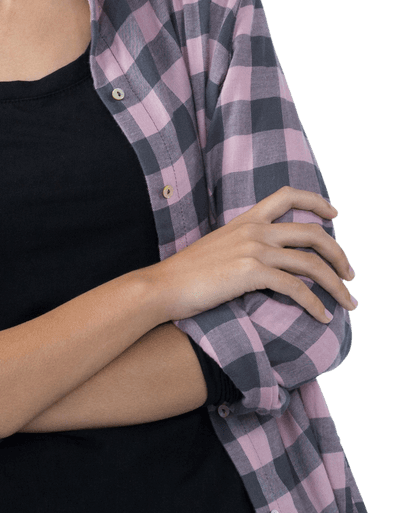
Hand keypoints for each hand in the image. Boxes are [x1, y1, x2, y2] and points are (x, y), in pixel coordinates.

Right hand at [150, 186, 356, 323]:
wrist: (163, 285)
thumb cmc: (186, 274)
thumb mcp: (218, 247)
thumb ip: (243, 244)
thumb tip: (265, 259)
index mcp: (246, 220)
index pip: (288, 196)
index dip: (317, 202)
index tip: (335, 215)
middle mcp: (254, 230)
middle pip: (312, 233)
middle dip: (339, 254)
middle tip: (350, 274)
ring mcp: (253, 250)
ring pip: (311, 263)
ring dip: (336, 284)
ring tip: (348, 302)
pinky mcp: (251, 273)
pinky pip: (296, 288)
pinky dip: (315, 304)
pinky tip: (323, 316)